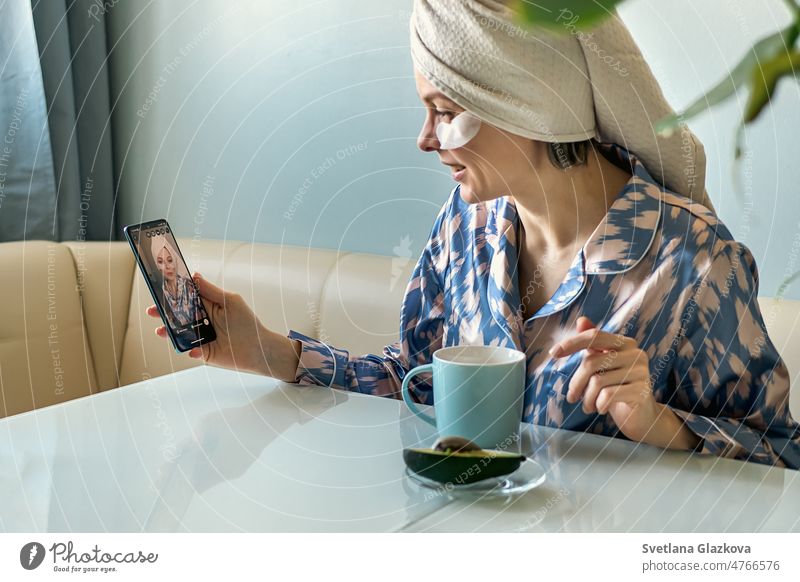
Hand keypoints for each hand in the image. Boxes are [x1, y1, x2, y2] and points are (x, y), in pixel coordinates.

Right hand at [146, 273, 300, 380]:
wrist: (259, 348)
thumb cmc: (248, 323)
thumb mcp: (230, 301)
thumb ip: (211, 290)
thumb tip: (194, 275)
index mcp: (207, 307)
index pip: (185, 299)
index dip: (172, 295)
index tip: (159, 290)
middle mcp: (201, 322)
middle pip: (177, 316)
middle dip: (163, 314)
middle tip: (153, 311)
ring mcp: (201, 338)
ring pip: (180, 334)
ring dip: (170, 332)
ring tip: (162, 330)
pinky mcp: (203, 353)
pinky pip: (191, 351)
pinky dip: (190, 350)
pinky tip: (194, 349)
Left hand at [550, 316, 698, 449]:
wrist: (642, 416)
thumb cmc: (618, 387)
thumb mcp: (603, 365)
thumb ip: (594, 344)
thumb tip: (581, 320)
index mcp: (625, 343)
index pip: (594, 336)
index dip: (572, 343)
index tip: (553, 353)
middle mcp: (636, 354)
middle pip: (592, 362)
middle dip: (577, 383)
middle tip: (572, 397)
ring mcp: (640, 372)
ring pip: (597, 382)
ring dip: (587, 398)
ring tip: (588, 406)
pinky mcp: (641, 391)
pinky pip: (607, 396)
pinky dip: (598, 405)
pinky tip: (600, 409)